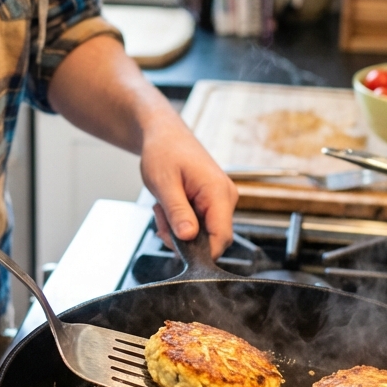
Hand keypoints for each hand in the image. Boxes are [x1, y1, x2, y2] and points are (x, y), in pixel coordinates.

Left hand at [139, 111, 236, 258]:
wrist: (164, 134)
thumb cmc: (163, 151)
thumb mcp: (164, 184)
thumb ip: (178, 212)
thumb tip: (188, 238)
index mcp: (218, 191)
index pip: (221, 237)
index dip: (201, 252)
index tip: (176, 249)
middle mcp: (225, 197)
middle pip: (212, 238)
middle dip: (184, 240)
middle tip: (161, 222)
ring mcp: (220, 199)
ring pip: (203, 233)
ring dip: (179, 229)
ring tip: (162, 209)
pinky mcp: (212, 201)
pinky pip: (200, 224)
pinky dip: (181, 222)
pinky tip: (169, 207)